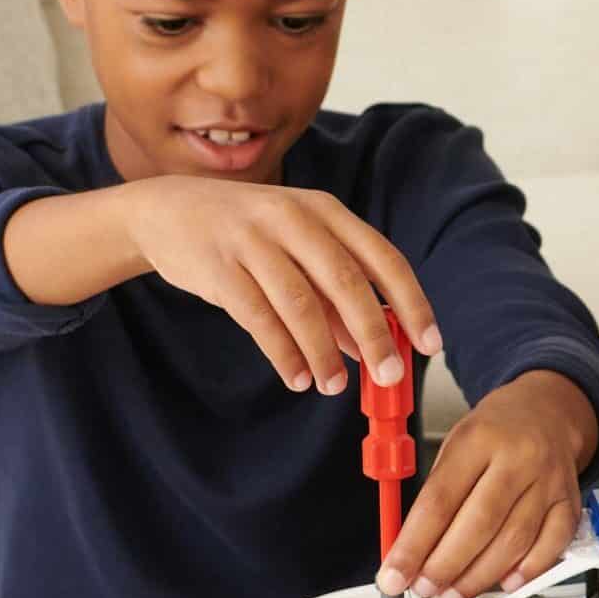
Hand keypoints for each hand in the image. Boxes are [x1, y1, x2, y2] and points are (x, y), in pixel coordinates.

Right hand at [122, 176, 440, 394]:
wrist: (168, 210)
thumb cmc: (248, 234)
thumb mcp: (298, 250)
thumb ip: (333, 296)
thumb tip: (370, 348)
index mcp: (326, 211)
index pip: (383, 258)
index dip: (412, 302)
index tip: (430, 343)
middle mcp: (294, 218)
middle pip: (346, 281)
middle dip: (374, 334)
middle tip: (390, 376)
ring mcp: (253, 240)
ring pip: (301, 304)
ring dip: (323, 353)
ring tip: (334, 386)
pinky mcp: (218, 266)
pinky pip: (258, 318)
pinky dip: (282, 353)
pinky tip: (297, 378)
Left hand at [376, 371, 597, 597]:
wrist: (547, 412)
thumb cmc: (495, 432)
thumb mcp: (455, 444)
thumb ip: (435, 498)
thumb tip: (410, 552)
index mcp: (479, 438)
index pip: (440, 500)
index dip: (414, 545)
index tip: (394, 575)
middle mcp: (518, 458)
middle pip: (479, 523)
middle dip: (445, 566)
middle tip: (423, 588)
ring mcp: (548, 481)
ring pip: (514, 541)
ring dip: (478, 577)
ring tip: (452, 593)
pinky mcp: (568, 502)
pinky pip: (552, 545)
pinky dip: (527, 571)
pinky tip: (503, 584)